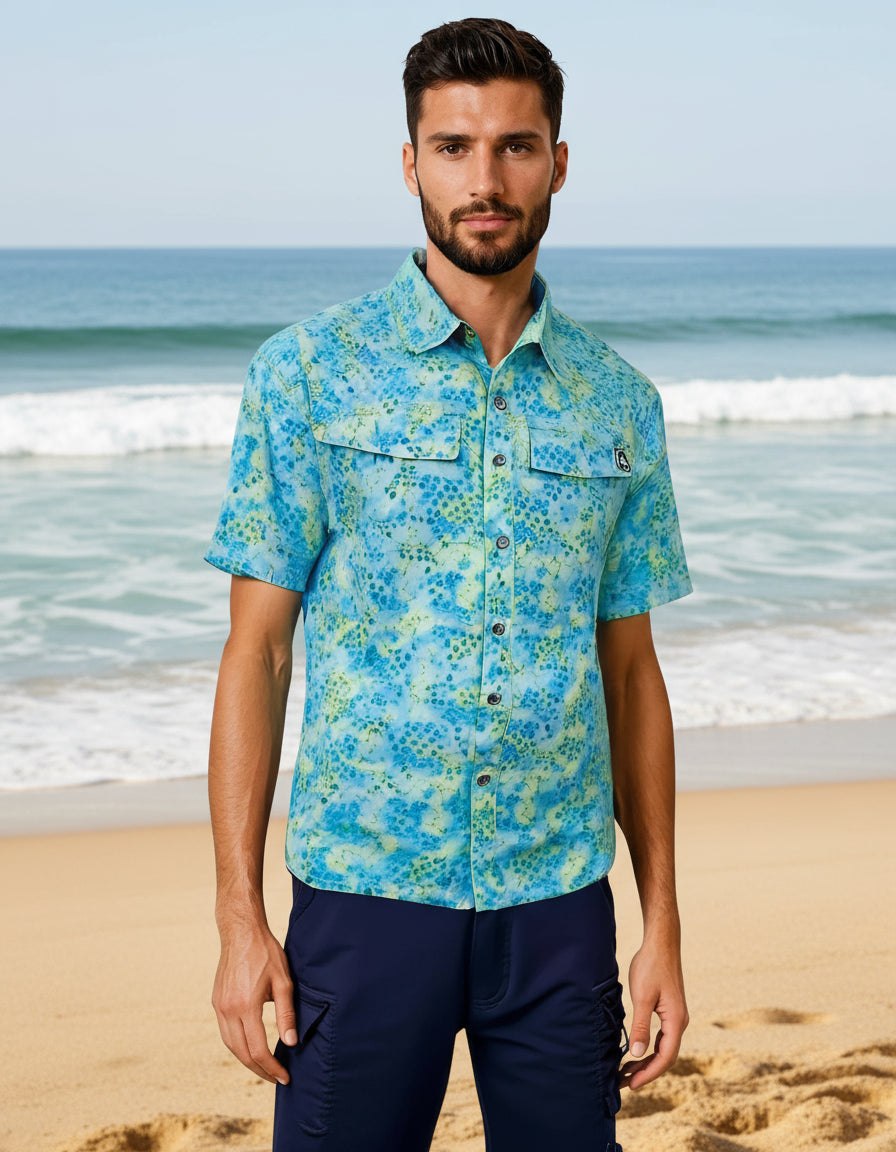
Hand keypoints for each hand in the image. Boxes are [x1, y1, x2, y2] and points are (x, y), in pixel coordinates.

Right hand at [212, 920, 297, 1084]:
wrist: (241, 932)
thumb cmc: (266, 952)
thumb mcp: (283, 981)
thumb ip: (286, 1013)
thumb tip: (291, 1043)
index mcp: (246, 1006)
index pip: (258, 1049)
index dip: (272, 1067)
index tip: (285, 1077)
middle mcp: (228, 1010)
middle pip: (242, 1053)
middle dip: (260, 1070)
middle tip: (276, 1078)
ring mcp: (219, 1006)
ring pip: (231, 1045)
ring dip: (247, 1061)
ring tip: (265, 1068)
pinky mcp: (216, 1002)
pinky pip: (226, 1032)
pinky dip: (238, 1045)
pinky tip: (250, 1047)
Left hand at [620, 937, 688, 1090]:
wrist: (661, 942)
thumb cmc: (651, 966)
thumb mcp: (642, 996)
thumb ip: (640, 1026)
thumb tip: (636, 1053)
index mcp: (676, 1021)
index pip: (665, 1058)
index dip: (648, 1073)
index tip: (631, 1084)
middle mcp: (679, 1022)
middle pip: (665, 1057)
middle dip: (646, 1072)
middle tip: (624, 1082)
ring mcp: (675, 1016)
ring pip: (663, 1048)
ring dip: (646, 1061)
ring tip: (626, 1071)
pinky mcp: (669, 1010)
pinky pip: (661, 1037)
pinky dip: (648, 1047)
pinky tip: (635, 1051)